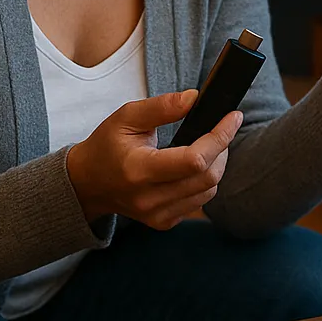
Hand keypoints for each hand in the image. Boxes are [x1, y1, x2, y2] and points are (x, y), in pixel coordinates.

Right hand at [64, 89, 240, 229]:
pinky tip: (195, 166)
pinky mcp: (164, 222)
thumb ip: (162, 106)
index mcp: (138, 170)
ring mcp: (157, 215)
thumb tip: (195, 98)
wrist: (88, 183)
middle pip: (207, 177)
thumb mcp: (126, 116)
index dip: (220, 136)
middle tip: (221, 129)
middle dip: (222, 148)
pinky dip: (205, 181)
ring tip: (208, 145)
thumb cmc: (107, 145)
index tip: (232, 117)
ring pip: (208, 190)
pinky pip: (199, 201)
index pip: (194, 160)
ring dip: (217, 164)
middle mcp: (149, 199)